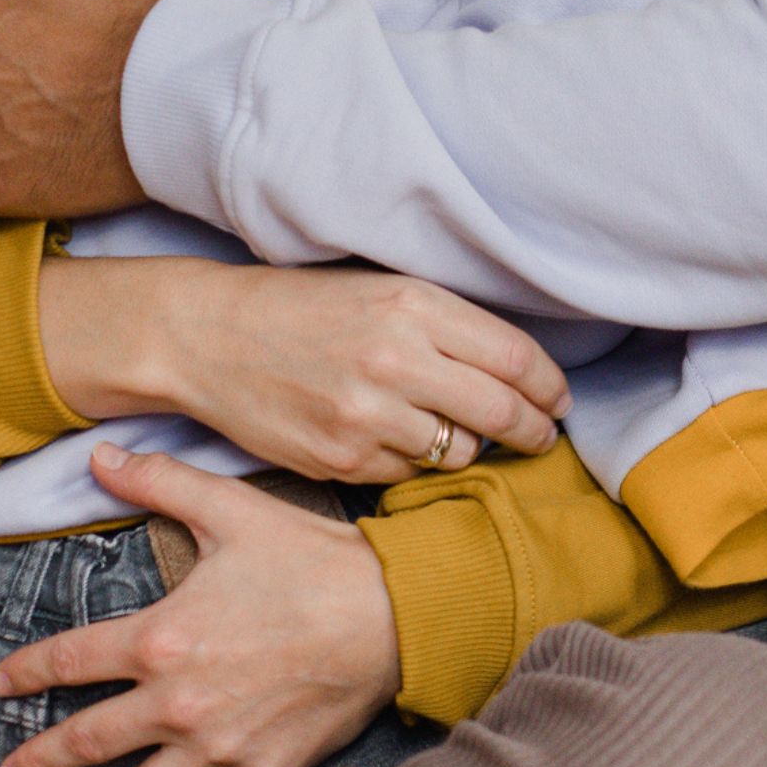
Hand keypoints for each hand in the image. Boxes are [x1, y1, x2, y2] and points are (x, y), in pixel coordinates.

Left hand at [0, 447, 404, 766]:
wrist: (394, 615)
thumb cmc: (312, 559)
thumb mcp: (231, 508)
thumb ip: (158, 481)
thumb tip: (97, 455)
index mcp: (160, 638)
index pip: (70, 660)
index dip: (27, 672)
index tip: (0, 683)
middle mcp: (178, 703)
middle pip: (89, 741)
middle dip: (41, 762)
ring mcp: (221, 747)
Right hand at [40, 255, 563, 482]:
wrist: (209, 337)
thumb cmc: (302, 309)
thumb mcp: (381, 291)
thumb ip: (448, 325)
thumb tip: (522, 373)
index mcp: (413, 305)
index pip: (516, 357)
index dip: (549, 386)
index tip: (558, 399)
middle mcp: (396, 359)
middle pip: (502, 412)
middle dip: (534, 430)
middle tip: (542, 436)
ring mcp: (367, 414)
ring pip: (460, 452)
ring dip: (469, 447)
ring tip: (455, 432)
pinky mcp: (341, 458)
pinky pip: (408, 475)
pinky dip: (414, 464)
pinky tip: (394, 440)